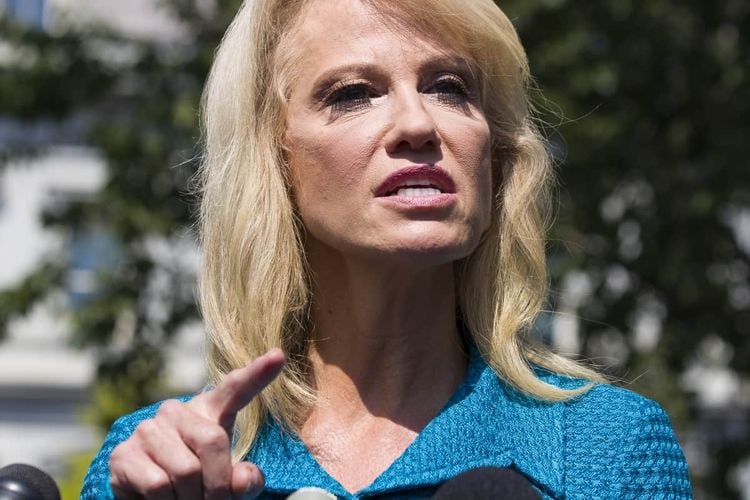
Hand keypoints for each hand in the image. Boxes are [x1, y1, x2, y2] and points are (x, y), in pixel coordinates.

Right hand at [109, 349, 285, 499]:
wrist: (144, 498)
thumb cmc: (196, 482)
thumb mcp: (226, 481)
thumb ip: (244, 480)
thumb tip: (244, 480)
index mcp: (210, 411)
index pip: (235, 389)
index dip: (257, 374)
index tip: (277, 357)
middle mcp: (176, 412)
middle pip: (213, 440)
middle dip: (219, 483)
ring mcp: (148, 430)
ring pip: (186, 470)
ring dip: (192, 498)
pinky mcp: (124, 454)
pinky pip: (158, 485)